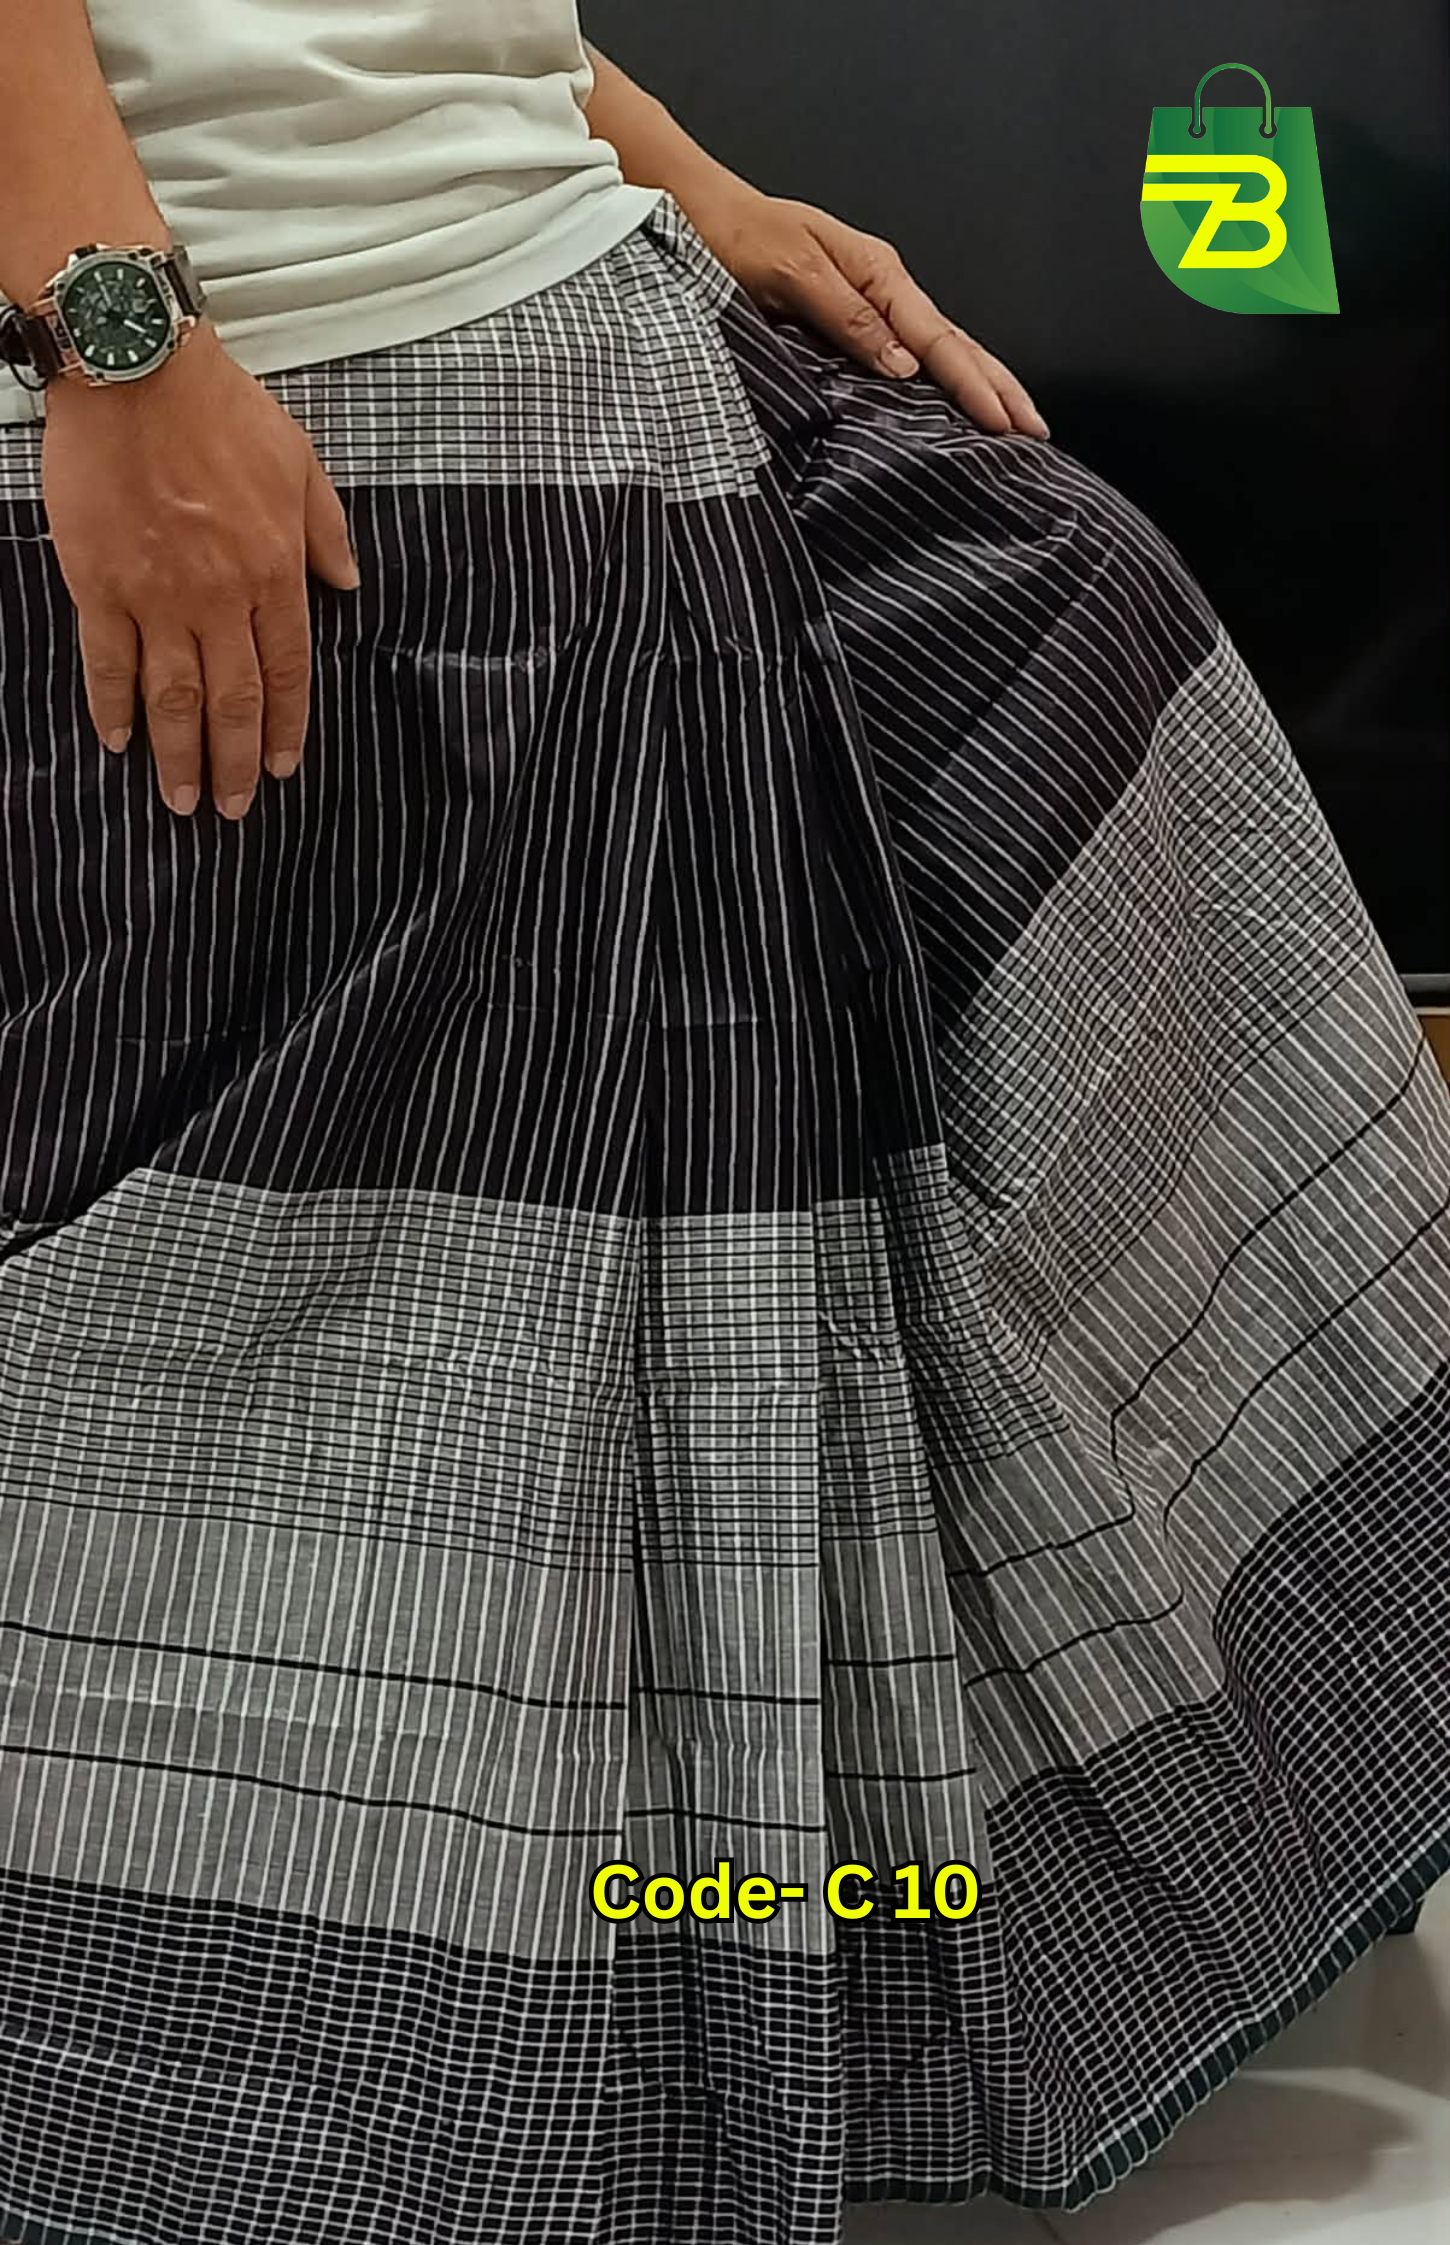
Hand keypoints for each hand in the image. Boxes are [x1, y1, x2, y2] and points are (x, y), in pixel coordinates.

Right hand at [41, 321, 360, 819]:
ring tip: (183, 801)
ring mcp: (157, 595)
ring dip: (179, 754)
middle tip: (236, 810)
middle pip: (233, 700)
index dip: (288, 726)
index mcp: (273, 571)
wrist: (137, 369)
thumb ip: (327, 531)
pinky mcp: (100, 583)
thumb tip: (350, 584)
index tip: (285, 768)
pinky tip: (119, 742)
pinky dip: (112, 706)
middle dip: (237, 761)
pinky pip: (108, 661)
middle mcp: (219, 596)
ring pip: (172, 696)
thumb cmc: (221, 408)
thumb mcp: (300, 462)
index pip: (287, 670)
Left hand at [678, 177, 1048, 439]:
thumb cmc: (739, 238)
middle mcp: (884, 290)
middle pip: (956, 345)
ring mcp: (872, 306)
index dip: (975, 385)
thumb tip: (904, 367)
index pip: (939, 341)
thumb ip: (848, 317)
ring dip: (981, 386)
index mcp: (878, 275)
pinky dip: (943, 382)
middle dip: (999, 387)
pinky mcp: (853, 322)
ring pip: (941, 352)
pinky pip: (911, 356)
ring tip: (1014, 424)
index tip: (1006, 424)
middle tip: (1037, 433)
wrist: (703, 216)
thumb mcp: (792, 272)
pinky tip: (955, 408)